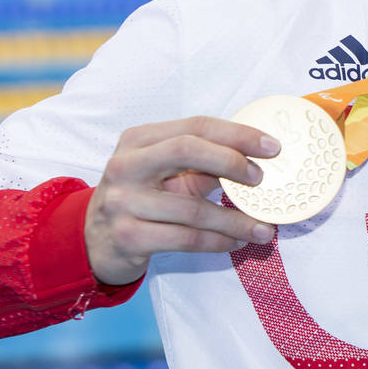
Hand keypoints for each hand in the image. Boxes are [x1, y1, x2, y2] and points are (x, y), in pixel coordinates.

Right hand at [85, 117, 280, 284]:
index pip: (196, 126)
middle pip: (186, 150)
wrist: (94, 242)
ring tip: (263, 228)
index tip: (272, 147)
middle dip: (232, 162)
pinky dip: (219, 241)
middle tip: (262, 180)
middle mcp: (125, 165)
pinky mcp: (127, 236)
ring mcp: (122, 201)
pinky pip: (186, 239)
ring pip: (193, 208)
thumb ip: (202, 164)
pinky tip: (237, 242)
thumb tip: (257, 162)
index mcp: (139, 139)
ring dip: (236, 220)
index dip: (238, 134)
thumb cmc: (142, 199)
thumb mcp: (165, 174)